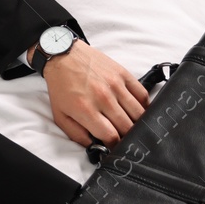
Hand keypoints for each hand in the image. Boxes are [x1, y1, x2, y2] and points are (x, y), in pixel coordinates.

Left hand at [34, 41, 149, 147]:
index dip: (115, 146)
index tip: (115, 146)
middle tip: (125, 138)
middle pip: (127, 126)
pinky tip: (138, 110)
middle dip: (127, 136)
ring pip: (138, 112)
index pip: (111, 136)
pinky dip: (144, 105)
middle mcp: (103, 98)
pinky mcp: (123, 74)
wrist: (63, 56)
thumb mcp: (60, 115)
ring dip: (137, 123)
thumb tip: (93, 146)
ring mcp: (115, 85)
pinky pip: (142, 94)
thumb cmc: (61, 87)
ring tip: (133, 126)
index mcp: (86, 110)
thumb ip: (76, 134)